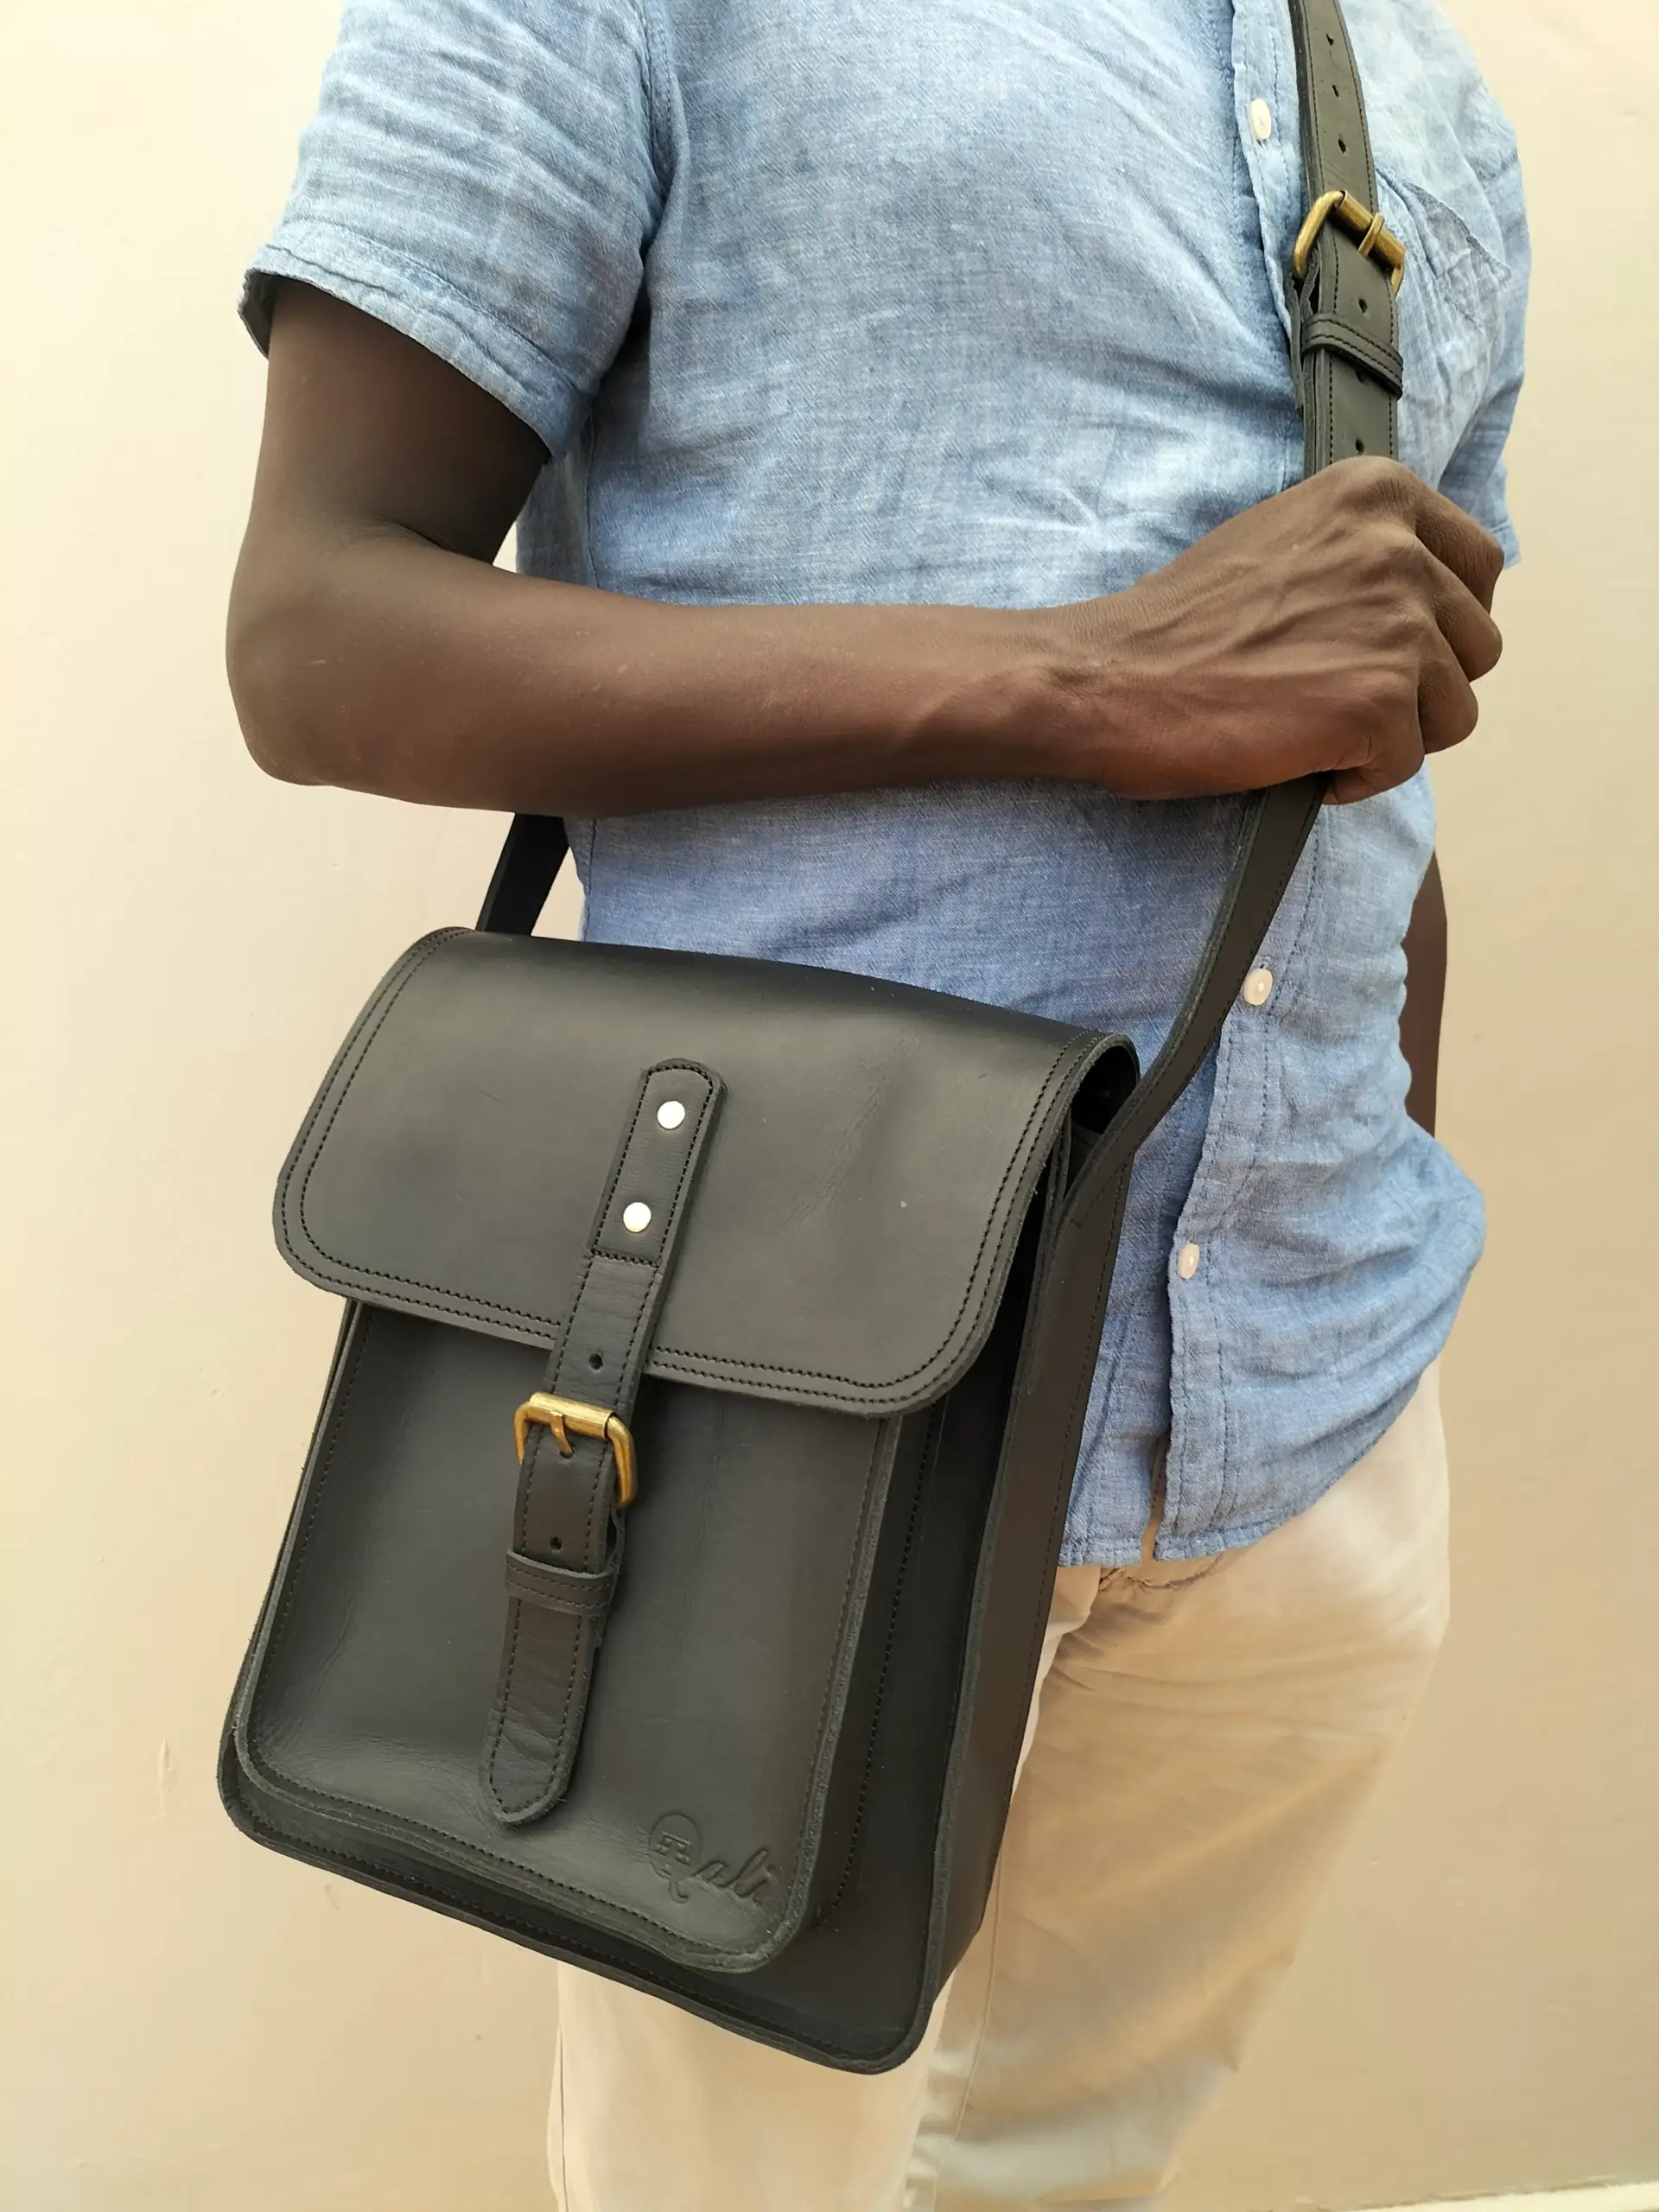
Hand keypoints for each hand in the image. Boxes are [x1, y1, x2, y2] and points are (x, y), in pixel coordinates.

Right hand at [1041, 457, 1504, 803]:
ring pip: (1455, 710)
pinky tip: (1301, 762)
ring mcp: (1396, 624)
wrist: (1106, 679)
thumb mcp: (1285, 540)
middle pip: (1478, 644)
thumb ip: (1361, 552)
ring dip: (1395, 736)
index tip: (1394, 652)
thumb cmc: (1180, 625)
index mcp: (1378, 493)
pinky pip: (1406, 762)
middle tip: (1347, 703)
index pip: (1480, 564)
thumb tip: (1423, 600)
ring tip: (1319, 732)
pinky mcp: (1378, 701)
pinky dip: (1357, 778)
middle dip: (1424, 687)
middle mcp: (1400, 547)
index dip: (1444, 623)